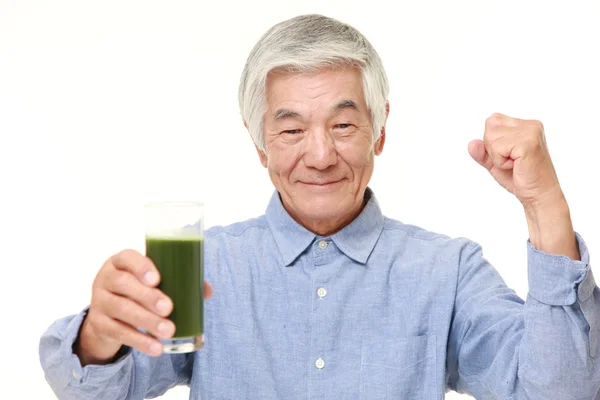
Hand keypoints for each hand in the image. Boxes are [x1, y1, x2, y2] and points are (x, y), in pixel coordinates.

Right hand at [75, 249, 212, 364]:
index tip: (157, 279)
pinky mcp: (98, 324)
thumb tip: (206, 291)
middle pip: (123, 284)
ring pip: (120, 309)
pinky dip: (139, 341)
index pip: (127, 258)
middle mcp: (106, 278)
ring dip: (146, 321)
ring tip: (168, 331)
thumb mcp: (151, 282)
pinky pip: (118, 332)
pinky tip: (156, 347)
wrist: (108, 316)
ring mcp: (99, 301)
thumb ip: (177, 281)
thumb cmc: (138, 290)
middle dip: (147, 296)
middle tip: (169, 308)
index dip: (141, 267)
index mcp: (121, 262)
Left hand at [468, 113, 562, 208]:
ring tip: (515, 164)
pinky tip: (516, 166)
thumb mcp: (495, 162)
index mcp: (525, 125)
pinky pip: (497, 148)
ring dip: (497, 156)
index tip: (509, 155)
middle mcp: (531, 125)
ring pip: (491, 137)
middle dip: (492, 148)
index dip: (492, 142)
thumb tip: (472, 143)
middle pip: (490, 125)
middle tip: (511, 161)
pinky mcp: (528, 143)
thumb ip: (482, 151)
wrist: (538, 195)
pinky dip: (501, 162)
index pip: (492, 121)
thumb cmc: (520, 178)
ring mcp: (531, 132)